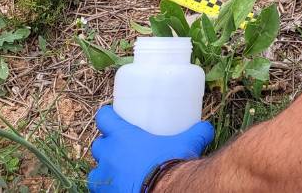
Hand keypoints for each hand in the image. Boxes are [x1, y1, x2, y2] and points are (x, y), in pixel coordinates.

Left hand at [88, 105, 212, 192]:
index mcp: (123, 137)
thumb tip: (206, 128)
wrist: (167, 192)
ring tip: (118, 171)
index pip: (103, 118)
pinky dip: (108, 189)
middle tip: (121, 147)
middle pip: (98, 145)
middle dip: (106, 146)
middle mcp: (109, 156)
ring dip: (104, 169)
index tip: (112, 117)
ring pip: (96, 170)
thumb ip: (197, 133)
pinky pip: (101, 191)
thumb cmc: (171, 165)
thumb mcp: (187, 143)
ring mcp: (106, 178)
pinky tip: (121, 188)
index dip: (106, 116)